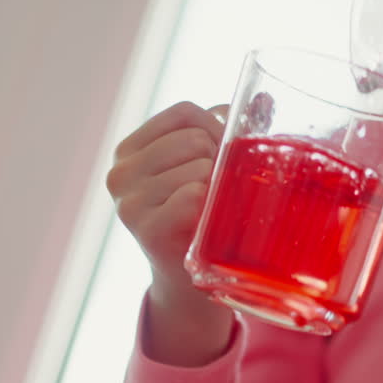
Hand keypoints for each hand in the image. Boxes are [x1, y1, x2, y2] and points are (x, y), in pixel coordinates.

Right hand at [106, 101, 233, 366]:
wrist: (188, 283)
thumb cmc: (198, 216)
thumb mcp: (202, 166)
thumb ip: (223, 130)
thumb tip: (263, 99)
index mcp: (129, 151)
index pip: (184, 112)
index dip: (215, 128)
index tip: (220, 155)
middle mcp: (120, 174)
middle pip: (194, 138)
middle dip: (219, 158)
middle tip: (220, 188)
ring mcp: (129, 203)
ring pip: (199, 166)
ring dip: (218, 186)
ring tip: (213, 208)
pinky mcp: (146, 230)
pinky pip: (193, 196)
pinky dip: (209, 206)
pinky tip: (206, 222)